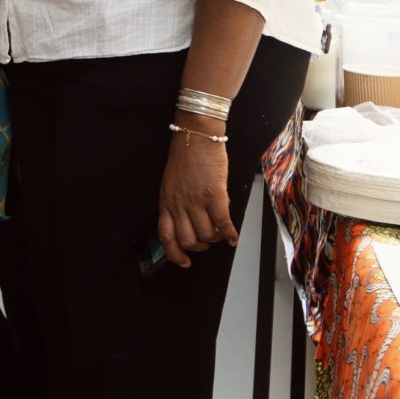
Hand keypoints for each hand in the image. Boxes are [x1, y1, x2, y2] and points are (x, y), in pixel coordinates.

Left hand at [155, 127, 236, 267]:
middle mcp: (178, 204)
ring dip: (216, 240)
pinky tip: (234, 237)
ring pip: (206, 234)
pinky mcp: (213, 194)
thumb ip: (178, 203)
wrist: (195, 136)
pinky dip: (230, 234)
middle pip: (187, 240)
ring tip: (221, 235)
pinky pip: (222, 223)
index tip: (183, 262)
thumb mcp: (172, 184)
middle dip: (200, 247)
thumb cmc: (186, 157)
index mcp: (166, 202)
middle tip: (208, 243)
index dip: (174, 254)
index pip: (165, 236)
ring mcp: (195, 200)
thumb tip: (193, 221)